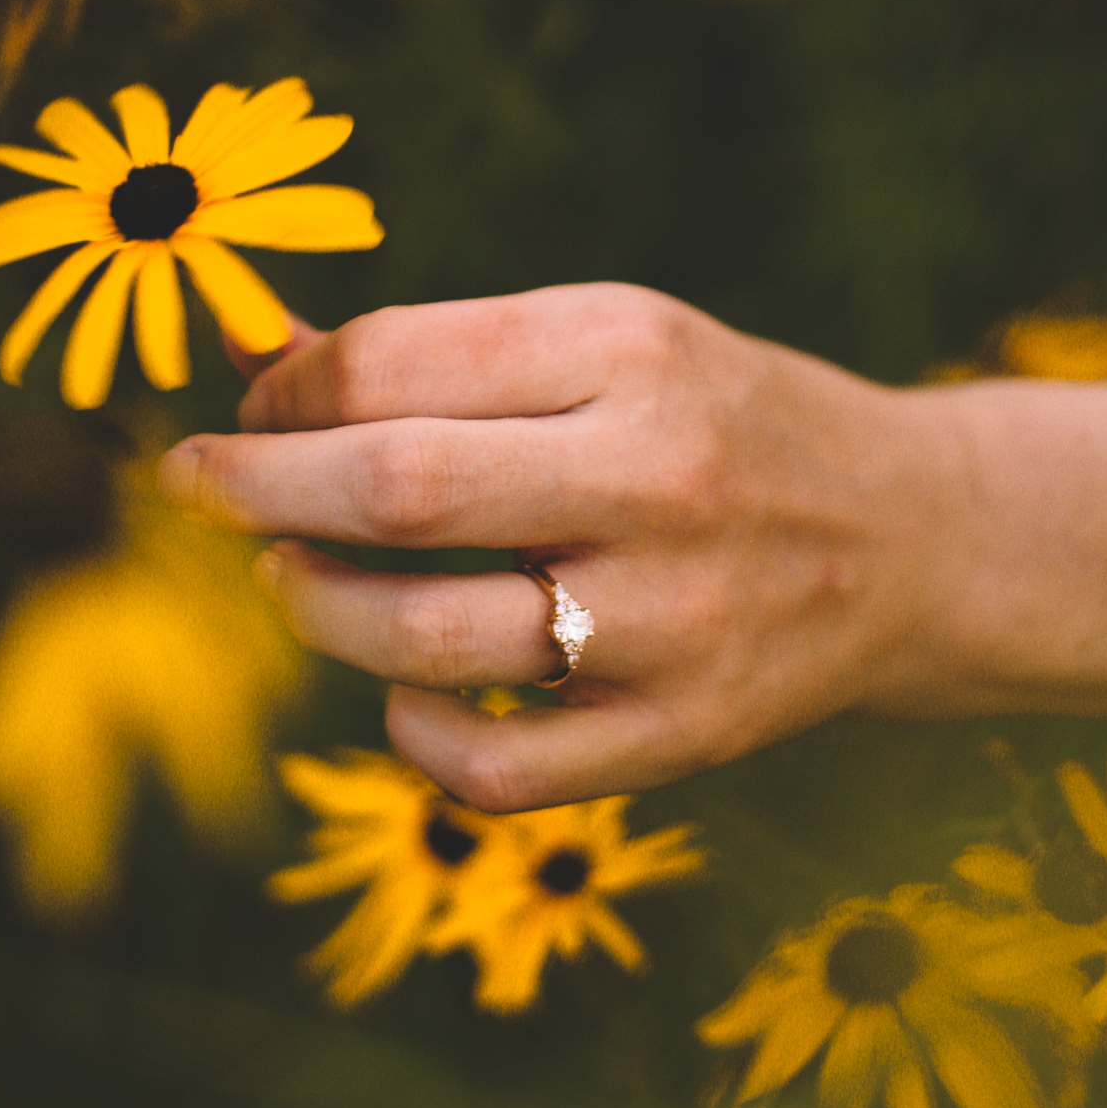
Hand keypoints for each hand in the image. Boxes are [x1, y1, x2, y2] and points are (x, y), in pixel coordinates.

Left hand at [158, 285, 947, 809]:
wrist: (916, 539)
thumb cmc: (719, 421)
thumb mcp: (610, 339)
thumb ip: (442, 352)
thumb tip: (256, 357)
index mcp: (630, 351)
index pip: (398, 364)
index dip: (286, 389)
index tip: (248, 405)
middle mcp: (659, 478)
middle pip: (399, 491)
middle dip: (256, 488)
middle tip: (190, 484)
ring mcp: (676, 621)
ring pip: (432, 639)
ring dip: (317, 608)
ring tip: (288, 577)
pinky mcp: (689, 736)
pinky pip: (500, 769)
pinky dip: (417, 733)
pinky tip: (404, 688)